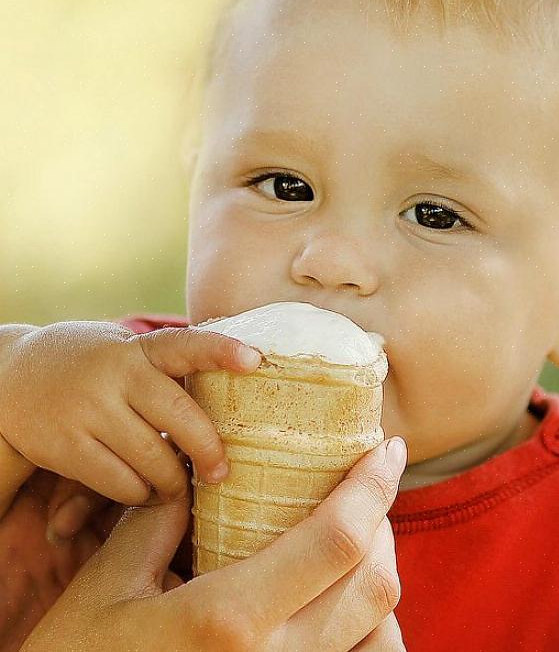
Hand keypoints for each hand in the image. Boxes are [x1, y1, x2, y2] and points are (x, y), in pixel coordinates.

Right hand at [0, 321, 261, 506]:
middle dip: (208, 450)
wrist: (13, 374)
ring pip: (153, 459)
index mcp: (139, 349)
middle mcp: (117, 374)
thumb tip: (233, 394)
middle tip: (220, 473)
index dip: (222, 350)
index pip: (186, 344)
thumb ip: (166, 370)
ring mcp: (89, 409)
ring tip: (178, 485)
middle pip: (181, 417)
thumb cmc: (94, 368)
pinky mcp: (65, 445)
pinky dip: (139, 494)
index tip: (255, 360)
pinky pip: (120, 482)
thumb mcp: (127, 353)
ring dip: (173, 481)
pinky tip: (144, 490)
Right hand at [22, 437, 407, 651]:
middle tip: (368, 483)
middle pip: (373, 581)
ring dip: (380, 569)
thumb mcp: (109, 584)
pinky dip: (370, 623)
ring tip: (361, 531)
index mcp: (229, 618)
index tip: (387, 449)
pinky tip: (344, 593)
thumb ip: (162, 519)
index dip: (373, 487)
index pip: (334, 540)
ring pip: (378, 627)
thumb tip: (201, 469)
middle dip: (383, 520)